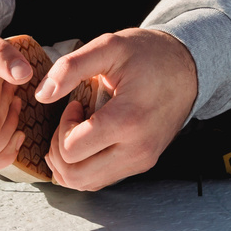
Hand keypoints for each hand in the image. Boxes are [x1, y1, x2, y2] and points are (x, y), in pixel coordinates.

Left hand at [40, 28, 198, 190]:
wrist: (188, 68)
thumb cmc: (149, 54)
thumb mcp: (109, 46)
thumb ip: (71, 67)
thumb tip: (42, 94)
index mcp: (128, 120)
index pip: (71, 150)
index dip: (62, 126)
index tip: (75, 104)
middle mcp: (137, 150)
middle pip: (74, 176)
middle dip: (59, 150)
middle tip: (70, 122)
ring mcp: (141, 161)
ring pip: (86, 184)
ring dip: (70, 162)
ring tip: (78, 130)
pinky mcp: (142, 165)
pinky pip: (101, 180)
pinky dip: (85, 165)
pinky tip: (91, 138)